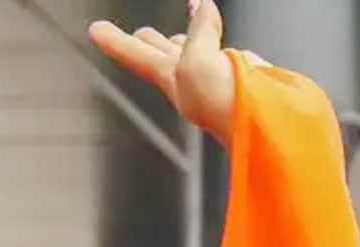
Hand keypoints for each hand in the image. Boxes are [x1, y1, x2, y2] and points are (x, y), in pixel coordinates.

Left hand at [89, 0, 238, 143]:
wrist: (263, 123)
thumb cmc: (223, 104)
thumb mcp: (199, 59)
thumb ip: (199, 31)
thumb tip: (201, 5)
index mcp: (170, 79)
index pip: (135, 56)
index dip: (114, 42)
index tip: (95, 31)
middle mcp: (188, 81)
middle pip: (161, 56)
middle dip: (147, 44)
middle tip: (135, 35)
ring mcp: (213, 79)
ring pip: (192, 55)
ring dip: (182, 42)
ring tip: (173, 36)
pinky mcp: (238, 77)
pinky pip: (221, 52)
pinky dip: (215, 38)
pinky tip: (219, 38)